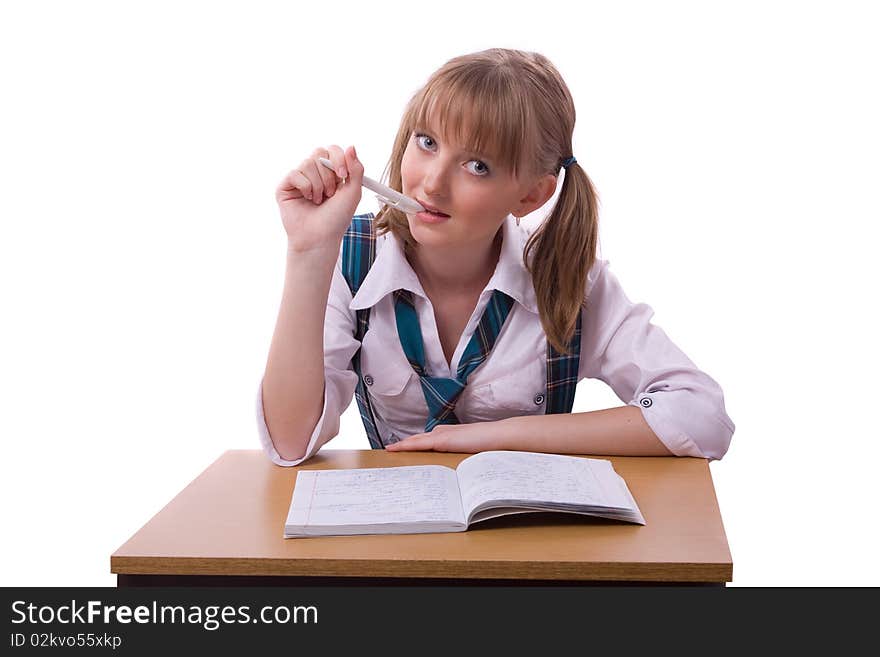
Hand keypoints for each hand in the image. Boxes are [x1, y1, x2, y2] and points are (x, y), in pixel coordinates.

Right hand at [276, 144, 363, 252]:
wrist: (319, 238)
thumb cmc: (336, 219)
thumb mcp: (353, 193)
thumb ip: (356, 169)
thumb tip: (351, 146)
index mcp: (331, 173)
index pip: (332, 150)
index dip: (338, 159)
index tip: (343, 176)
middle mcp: (314, 173)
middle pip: (319, 153)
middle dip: (328, 174)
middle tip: (330, 194)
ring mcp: (299, 178)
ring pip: (308, 163)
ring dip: (318, 185)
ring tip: (318, 200)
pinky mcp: (285, 186)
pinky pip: (295, 173)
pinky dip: (305, 187)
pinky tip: (306, 199)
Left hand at [384, 422, 503, 452]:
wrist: (500, 436)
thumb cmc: (492, 446)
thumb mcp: (474, 453)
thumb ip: (466, 457)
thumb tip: (462, 474)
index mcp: (452, 434)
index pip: (428, 439)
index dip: (416, 443)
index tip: (405, 449)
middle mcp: (444, 432)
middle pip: (419, 439)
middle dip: (406, 445)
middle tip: (390, 451)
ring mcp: (443, 434)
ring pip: (417, 440)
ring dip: (403, 445)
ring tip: (389, 450)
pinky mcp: (442, 439)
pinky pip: (419, 443)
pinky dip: (407, 446)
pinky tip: (396, 449)